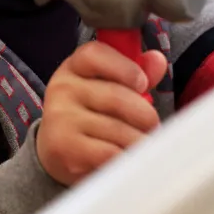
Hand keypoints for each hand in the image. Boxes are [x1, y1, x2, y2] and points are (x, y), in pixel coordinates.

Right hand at [36, 41, 166, 185]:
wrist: (56, 152)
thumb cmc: (90, 115)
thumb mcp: (107, 88)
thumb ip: (132, 74)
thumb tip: (157, 60)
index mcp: (74, 68)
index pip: (94, 54)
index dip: (124, 67)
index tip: (142, 84)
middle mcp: (62, 88)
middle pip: (117, 97)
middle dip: (146, 116)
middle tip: (152, 127)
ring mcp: (60, 118)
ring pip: (119, 130)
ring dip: (139, 141)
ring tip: (140, 145)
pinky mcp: (63, 147)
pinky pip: (110, 152)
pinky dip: (126, 157)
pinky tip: (126, 158)